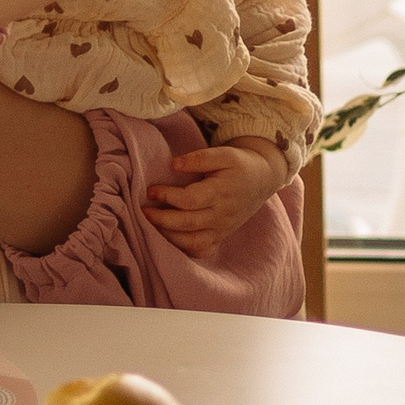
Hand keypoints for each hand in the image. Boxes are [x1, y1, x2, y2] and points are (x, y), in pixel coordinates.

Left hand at [143, 137, 288, 258]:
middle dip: (161, 220)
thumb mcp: (224, 154)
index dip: (167, 196)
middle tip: (143, 211)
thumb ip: (199, 158)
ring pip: (192, 242)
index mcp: (222, 192)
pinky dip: (183, 249)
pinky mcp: (221, 237)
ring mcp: (222, 229)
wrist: (262, 181)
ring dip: (168, 236)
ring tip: (151, 224)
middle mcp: (222, 215)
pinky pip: (201, 250)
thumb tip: (174, 165)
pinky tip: (169, 237)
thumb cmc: (239, 165)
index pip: (190, 200)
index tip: (151, 190)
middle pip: (187, 223)